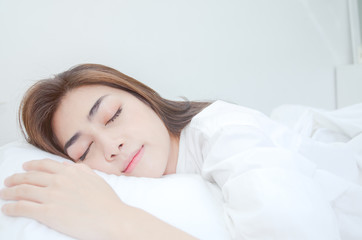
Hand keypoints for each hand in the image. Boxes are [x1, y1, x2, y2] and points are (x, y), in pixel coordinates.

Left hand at [0, 159, 127, 239]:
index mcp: (71, 172)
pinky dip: (11, 207)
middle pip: (30, 177)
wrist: (111, 218)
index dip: (31, 166)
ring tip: (4, 194)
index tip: (24, 167)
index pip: (44, 165)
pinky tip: (7, 208)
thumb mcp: (96, 179)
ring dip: (9, 192)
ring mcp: (52, 196)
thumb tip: (72, 167)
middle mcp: (59, 180)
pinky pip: (23, 208)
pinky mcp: (47, 213)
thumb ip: (82, 170)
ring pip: (23, 190)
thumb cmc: (107, 201)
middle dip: (15, 178)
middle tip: (8, 181)